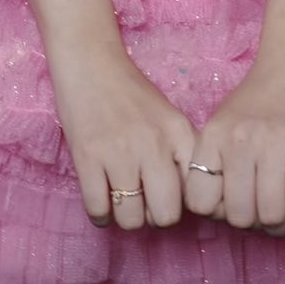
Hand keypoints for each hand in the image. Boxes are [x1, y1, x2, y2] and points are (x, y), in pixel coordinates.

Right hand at [53, 48, 196, 232]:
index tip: (169, 195)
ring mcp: (120, 152)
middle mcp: (154, 144)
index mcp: (179, 134)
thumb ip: (182, 155)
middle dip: (153, 215)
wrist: (91, 63)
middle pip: (165, 216)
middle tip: (142, 200)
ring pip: (131, 220)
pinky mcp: (88, 157)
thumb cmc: (131, 94)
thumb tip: (185, 203)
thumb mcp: (169, 118)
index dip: (183, 203)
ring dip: (125, 216)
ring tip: (119, 197)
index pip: (196, 194)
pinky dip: (100, 214)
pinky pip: (98, 211)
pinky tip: (101, 199)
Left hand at [184, 58, 284, 235]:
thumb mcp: (221, 124)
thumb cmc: (256, 100)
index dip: (216, 213)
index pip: (200, 202)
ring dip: (279, 226)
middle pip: (239, 216)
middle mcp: (239, 141)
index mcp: (213, 138)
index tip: (231, 206)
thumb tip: (220, 214)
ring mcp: (273, 143)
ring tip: (283, 219)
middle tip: (261, 215)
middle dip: (252, 225)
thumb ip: (214, 164)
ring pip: (271, 214)